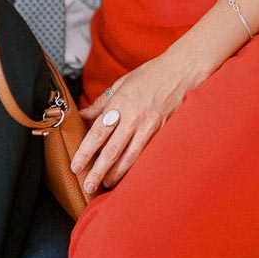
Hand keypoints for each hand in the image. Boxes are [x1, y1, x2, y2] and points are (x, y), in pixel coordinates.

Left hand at [71, 53, 193, 194]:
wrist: (181, 72)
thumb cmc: (152, 74)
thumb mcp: (122, 83)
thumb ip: (102, 102)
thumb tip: (84, 114)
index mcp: (120, 103)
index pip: (97, 132)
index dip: (85, 151)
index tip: (76, 165)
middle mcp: (134, 117)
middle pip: (112, 150)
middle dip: (98, 171)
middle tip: (88, 185)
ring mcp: (150, 127)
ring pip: (130, 157)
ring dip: (117, 174)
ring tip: (106, 184)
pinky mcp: (163, 132)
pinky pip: (147, 153)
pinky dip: (137, 166)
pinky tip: (130, 175)